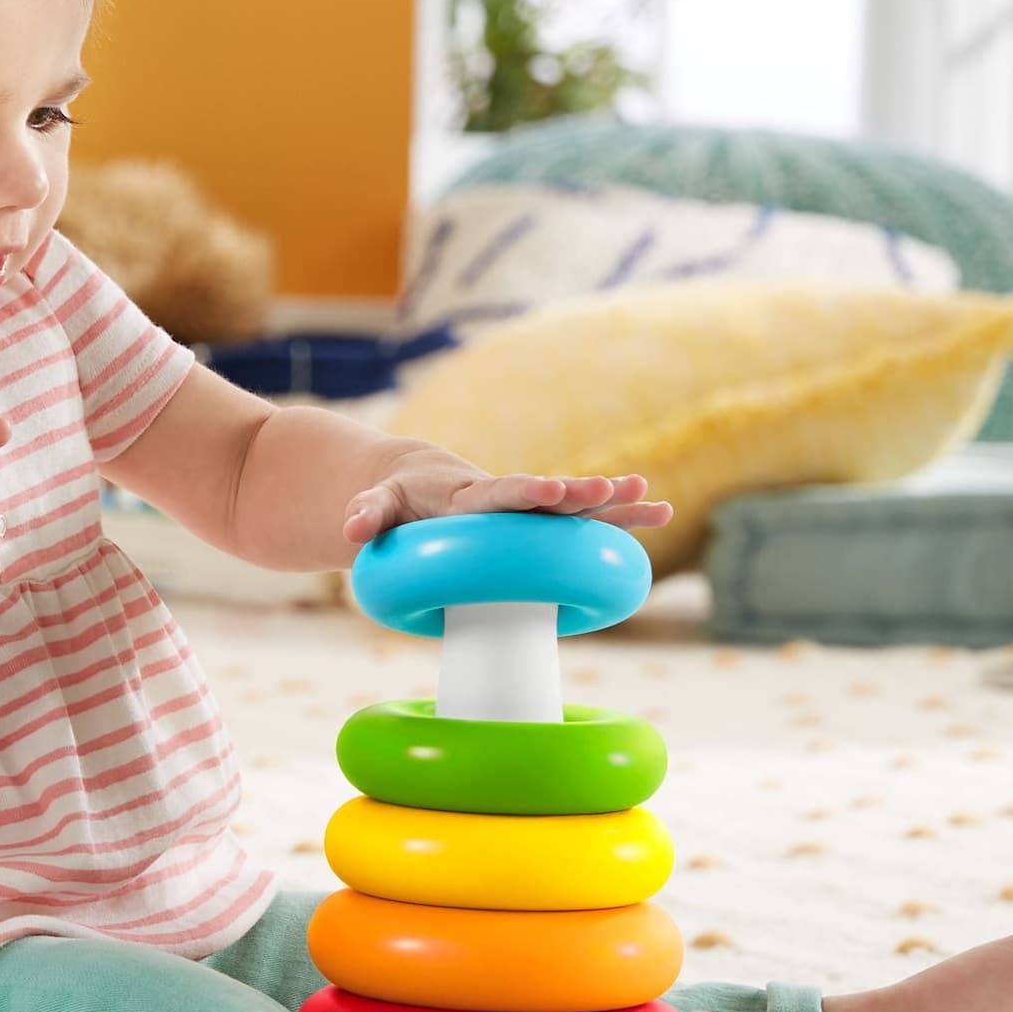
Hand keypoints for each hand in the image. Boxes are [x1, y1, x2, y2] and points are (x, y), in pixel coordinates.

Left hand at [342, 447, 674, 545]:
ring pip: (574, 511)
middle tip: (611, 491)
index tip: (548, 490)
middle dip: (577, 496)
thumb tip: (353, 528)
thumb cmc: (393, 499)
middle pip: (546, 498)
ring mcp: (524, 511)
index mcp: (467, 496)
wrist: (412, 482)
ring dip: (614, 508)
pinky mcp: (535, 523)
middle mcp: (504, 499)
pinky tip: (657, 516)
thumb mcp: (374, 505)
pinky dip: (615, 522)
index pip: (497, 494)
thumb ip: (366, 513)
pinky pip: (579, 525)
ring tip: (659, 504)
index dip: (523, 493)